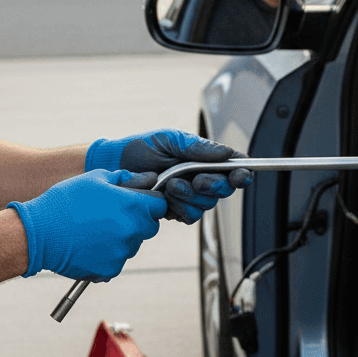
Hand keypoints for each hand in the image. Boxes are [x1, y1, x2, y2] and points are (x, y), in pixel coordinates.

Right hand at [9, 169, 166, 280]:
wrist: (39, 233)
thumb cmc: (65, 201)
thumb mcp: (94, 178)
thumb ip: (122, 178)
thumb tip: (141, 180)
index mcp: (132, 205)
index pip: (159, 206)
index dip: (150, 203)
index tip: (139, 202)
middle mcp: (132, 230)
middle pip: (149, 227)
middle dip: (137, 221)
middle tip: (113, 216)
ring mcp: (122, 252)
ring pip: (131, 245)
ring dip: (121, 239)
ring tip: (94, 230)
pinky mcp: (110, 269)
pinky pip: (116, 261)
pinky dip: (107, 255)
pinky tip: (88, 245)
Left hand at [86, 128, 251, 223]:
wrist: (114, 167)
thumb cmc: (141, 148)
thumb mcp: (170, 139)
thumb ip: (198, 147)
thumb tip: (226, 152)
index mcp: (203, 158)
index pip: (232, 167)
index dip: (242, 173)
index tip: (243, 175)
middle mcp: (200, 177)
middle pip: (224, 189)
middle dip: (213, 186)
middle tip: (198, 180)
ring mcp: (189, 196)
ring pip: (206, 205)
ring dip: (191, 196)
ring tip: (171, 185)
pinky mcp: (175, 210)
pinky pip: (190, 216)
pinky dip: (180, 207)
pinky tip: (165, 196)